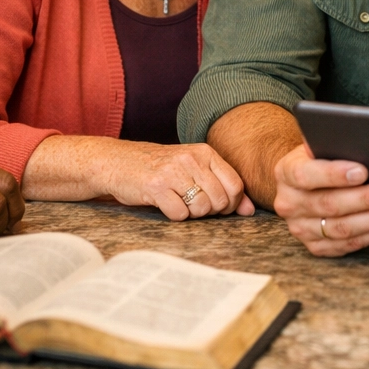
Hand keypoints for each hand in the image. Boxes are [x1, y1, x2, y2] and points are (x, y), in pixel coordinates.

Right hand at [106, 142, 254, 220]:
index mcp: (205, 152)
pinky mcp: (156, 187)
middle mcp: (191, 159)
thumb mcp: (194, 169)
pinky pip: (180, 214)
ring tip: (180, 203)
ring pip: (201, 208)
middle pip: (220, 199)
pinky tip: (166, 205)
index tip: (219, 207)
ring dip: (193, 214)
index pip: (235, 184)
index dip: (231, 203)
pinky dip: (175, 216)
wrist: (118, 162)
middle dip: (211, 211)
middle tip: (195, 206)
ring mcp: (173, 172)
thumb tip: (250, 210)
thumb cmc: (161, 168)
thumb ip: (222, 185)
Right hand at [272, 140, 368, 255]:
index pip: (306, 175)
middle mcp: (289, 203)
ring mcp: (301, 228)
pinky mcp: (316, 246)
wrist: (304, 182)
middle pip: (329, 204)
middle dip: (366, 199)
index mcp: (286, 172)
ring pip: (341, 228)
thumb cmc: (322, 158)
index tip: (362, 172)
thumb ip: (337, 145)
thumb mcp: (322, 145)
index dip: (334, 174)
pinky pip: (347, 245)